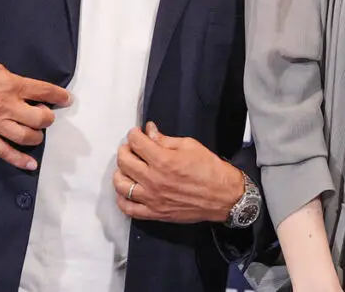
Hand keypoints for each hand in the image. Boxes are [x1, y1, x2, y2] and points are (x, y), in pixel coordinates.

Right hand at [0, 54, 71, 170]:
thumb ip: (12, 81)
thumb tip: (26, 90)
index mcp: (11, 85)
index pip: (43, 92)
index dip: (59, 96)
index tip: (66, 99)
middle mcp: (6, 105)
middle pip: (39, 118)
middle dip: (48, 118)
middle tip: (46, 115)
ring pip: (26, 137)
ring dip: (37, 136)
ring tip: (36, 131)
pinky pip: (4, 152)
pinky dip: (19, 160)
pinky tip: (31, 164)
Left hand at [113, 122, 245, 223]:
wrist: (223, 196)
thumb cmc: (210, 170)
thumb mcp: (190, 146)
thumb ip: (165, 140)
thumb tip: (150, 131)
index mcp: (163, 160)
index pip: (136, 142)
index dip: (134, 134)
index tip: (137, 133)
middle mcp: (154, 180)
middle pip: (124, 161)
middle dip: (125, 149)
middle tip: (131, 147)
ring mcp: (152, 198)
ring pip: (121, 185)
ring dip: (120, 172)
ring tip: (128, 168)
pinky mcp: (155, 213)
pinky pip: (128, 208)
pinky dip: (122, 199)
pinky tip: (126, 191)